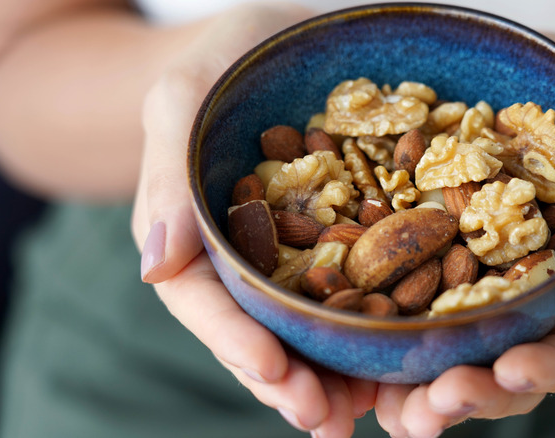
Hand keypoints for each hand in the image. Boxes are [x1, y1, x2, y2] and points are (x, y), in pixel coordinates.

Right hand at [131, 4, 375, 435]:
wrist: (285, 38)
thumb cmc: (227, 59)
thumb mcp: (183, 95)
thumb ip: (166, 174)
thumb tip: (155, 268)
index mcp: (196, 228)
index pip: (205, 298)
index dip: (235, 340)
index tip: (275, 371)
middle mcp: (245, 252)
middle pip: (258, 330)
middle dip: (289, 381)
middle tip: (327, 422)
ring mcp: (296, 250)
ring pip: (307, 327)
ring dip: (332, 378)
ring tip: (365, 417)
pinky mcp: (344, 237)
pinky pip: (356, 292)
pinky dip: (371, 333)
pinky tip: (399, 364)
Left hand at [373, 46, 554, 437]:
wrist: (541, 87)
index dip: (544, 370)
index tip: (513, 367)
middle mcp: (517, 306)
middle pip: (500, 371)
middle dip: (473, 394)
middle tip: (440, 401)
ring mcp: (466, 289)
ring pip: (447, 356)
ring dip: (420, 391)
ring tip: (393, 409)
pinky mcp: (421, 263)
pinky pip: (401, 308)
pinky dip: (382, 341)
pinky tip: (357, 357)